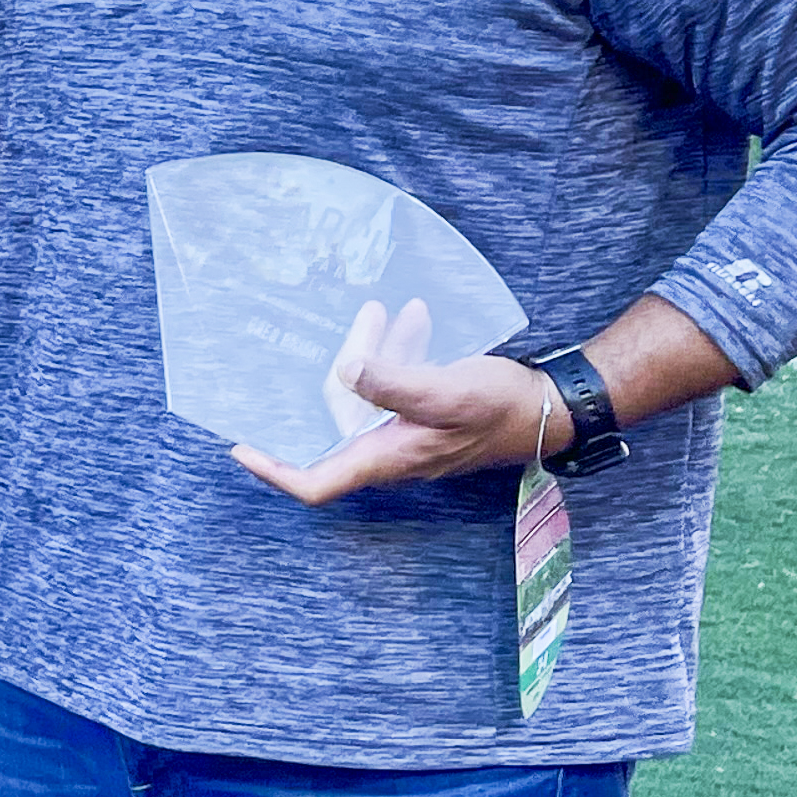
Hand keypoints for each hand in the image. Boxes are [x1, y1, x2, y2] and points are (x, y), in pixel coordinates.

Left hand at [232, 325, 556, 506]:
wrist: (554, 408)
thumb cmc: (503, 407)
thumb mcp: (448, 391)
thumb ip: (395, 382)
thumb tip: (347, 369)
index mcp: (388, 457)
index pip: (317, 483)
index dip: (275, 470)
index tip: (242, 447)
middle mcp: (390, 453)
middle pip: (337, 422)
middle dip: (334, 376)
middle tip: (351, 329)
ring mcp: (406, 435)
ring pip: (366, 398)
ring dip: (368, 355)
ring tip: (382, 313)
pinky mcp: (423, 415)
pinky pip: (393, 387)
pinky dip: (395, 355)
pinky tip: (408, 319)